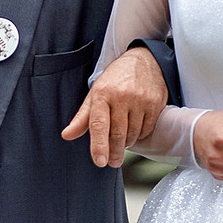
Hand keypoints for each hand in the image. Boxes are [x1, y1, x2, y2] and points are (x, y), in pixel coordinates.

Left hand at [60, 46, 169, 167]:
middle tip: (112, 162)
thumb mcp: (95, 94)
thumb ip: (82, 118)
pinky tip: (135, 130)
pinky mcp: (156, 103)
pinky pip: (147, 129)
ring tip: (122, 140)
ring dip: (126, 143)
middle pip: (117, 134)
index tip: (100, 161)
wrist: (144, 60)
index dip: (99, 145)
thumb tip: (67, 135)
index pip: (98, 124)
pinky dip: (140, 135)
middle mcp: (123, 96)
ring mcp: (141, 100)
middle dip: (114, 152)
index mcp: (103, 93)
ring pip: (133, 134)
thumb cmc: (116, 80)